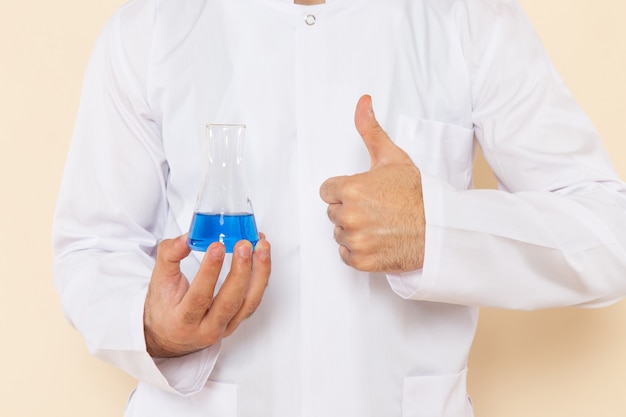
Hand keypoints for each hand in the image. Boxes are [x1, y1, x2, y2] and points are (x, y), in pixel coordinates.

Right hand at [144, 234, 270, 357]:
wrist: (169, 334)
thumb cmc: (164, 306)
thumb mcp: (158, 280)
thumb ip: (170, 255)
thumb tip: (189, 236)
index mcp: (183, 320)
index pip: (199, 297)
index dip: (210, 271)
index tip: (217, 246)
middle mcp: (206, 329)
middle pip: (229, 302)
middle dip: (240, 271)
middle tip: (244, 245)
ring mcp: (225, 327)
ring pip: (249, 302)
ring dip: (259, 272)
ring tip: (262, 247)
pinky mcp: (237, 322)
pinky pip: (254, 300)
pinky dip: (261, 277)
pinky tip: (262, 257)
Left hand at [319, 95, 424, 271]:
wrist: (440, 228)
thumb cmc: (418, 194)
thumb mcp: (393, 157)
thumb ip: (370, 131)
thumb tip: (362, 103)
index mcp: (350, 189)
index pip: (327, 191)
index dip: (344, 191)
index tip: (363, 194)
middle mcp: (349, 216)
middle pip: (333, 213)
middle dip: (349, 210)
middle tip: (376, 209)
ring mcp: (356, 241)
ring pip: (340, 234)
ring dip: (353, 231)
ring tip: (379, 225)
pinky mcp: (362, 261)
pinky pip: (346, 256)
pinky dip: (359, 251)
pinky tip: (378, 241)